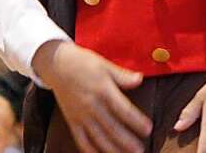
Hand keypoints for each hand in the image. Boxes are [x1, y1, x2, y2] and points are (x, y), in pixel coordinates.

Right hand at [31, 40, 150, 152]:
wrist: (57, 65)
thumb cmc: (83, 63)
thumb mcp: (105, 65)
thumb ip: (122, 75)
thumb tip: (140, 79)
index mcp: (103, 90)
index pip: (123, 109)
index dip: (136, 120)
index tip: (148, 129)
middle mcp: (92, 106)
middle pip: (112, 127)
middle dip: (127, 141)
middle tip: (140, 150)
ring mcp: (81, 116)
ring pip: (98, 137)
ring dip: (112, 149)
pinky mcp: (72, 122)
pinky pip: (81, 140)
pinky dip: (90, 151)